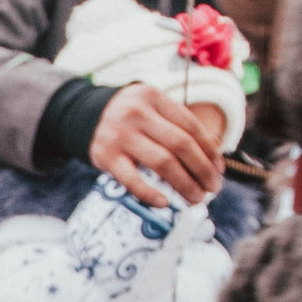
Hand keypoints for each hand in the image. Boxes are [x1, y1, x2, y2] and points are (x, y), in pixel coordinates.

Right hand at [88, 82, 223, 206]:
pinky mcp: (106, 156)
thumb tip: (210, 160)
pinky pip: (133, 179)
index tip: (219, 169)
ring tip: (195, 198)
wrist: (82, 116)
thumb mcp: (150, 109)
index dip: (210, 150)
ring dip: (185, 184)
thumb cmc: (128, 119)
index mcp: (154, 98)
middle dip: (203, 170)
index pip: (191, 126)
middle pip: (181, 145)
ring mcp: (120, 135)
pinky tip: (164, 202)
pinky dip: (150, 193)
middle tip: (213, 188)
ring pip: (163, 162)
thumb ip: (175, 126)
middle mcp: (138, 114)